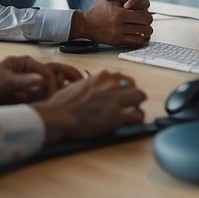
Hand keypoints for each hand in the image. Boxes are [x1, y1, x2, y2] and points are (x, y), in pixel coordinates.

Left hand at [0, 55, 82, 104]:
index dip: (52, 83)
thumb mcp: (3, 80)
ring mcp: (32, 82)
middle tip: (84, 84)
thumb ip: (22, 81)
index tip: (53, 95)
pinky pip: (46, 94)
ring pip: (54, 83)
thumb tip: (41, 80)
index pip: (47, 72)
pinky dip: (54, 98)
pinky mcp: (30, 93)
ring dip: (64, 88)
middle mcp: (32, 72)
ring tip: (75, 96)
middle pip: (56, 72)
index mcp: (27, 64)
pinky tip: (61, 105)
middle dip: (70, 77)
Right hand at [31, 70, 146, 142]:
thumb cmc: (61, 102)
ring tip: (131, 112)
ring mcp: (115, 99)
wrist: (58, 116)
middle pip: (133, 84)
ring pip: (140, 96)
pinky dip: (136, 119)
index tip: (119, 93)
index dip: (121, 87)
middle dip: (131, 93)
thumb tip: (95, 86)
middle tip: (127, 103)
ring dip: (136, 104)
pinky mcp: (117, 116)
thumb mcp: (79, 83)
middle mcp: (111, 84)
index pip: (121, 77)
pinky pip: (138, 115)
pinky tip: (131, 122)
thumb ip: (92, 83)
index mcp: (101, 75)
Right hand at [70, 0, 153, 47]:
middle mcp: (120, 25)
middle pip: (146, 27)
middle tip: (143, 20)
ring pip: (143, 36)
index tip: (141, 12)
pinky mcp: (117, 42)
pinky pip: (136, 43)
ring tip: (142, 28)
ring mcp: (119, 35)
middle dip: (147, 23)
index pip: (144, 16)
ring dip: (145, 32)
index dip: (146, 13)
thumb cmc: (99, 9)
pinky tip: (138, 35)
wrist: (85, 24)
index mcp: (120, 13)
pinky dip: (140, 40)